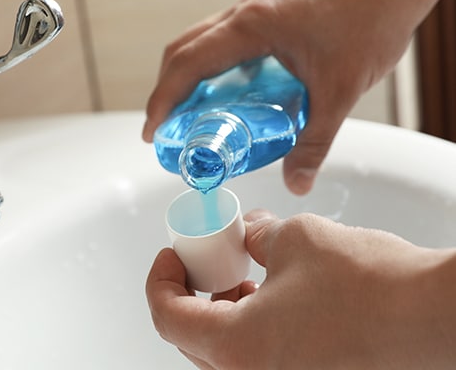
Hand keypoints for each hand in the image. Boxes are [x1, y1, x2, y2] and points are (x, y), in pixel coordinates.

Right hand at [142, 0, 454, 194]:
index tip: (153, 131)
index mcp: (252, 25)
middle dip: (166, 91)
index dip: (163, 100)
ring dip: (186, 78)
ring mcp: (255, 10)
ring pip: (200, 42)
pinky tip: (228, 95)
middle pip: (182, 50)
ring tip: (189, 116)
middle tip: (165, 129)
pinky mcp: (268, 13)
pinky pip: (222, 40)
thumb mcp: (340, 90)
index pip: (188, 64)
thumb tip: (296, 183)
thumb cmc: (372, 19)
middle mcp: (245, 13)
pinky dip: (210, 68)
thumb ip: (315, 141)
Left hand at [146, 210, 455, 368]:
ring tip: (244, 276)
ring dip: (224, 312)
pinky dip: (254, 329)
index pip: (167, 316)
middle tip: (207, 262)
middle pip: (193, 337)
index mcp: (235, 346)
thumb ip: (257, 236)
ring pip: (227, 351)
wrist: (435, 317)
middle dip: (193, 293)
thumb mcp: (295, 240)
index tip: (172, 254)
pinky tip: (275, 298)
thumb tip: (249, 232)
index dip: (161, 279)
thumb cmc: (371, 286)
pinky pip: (261, 358)